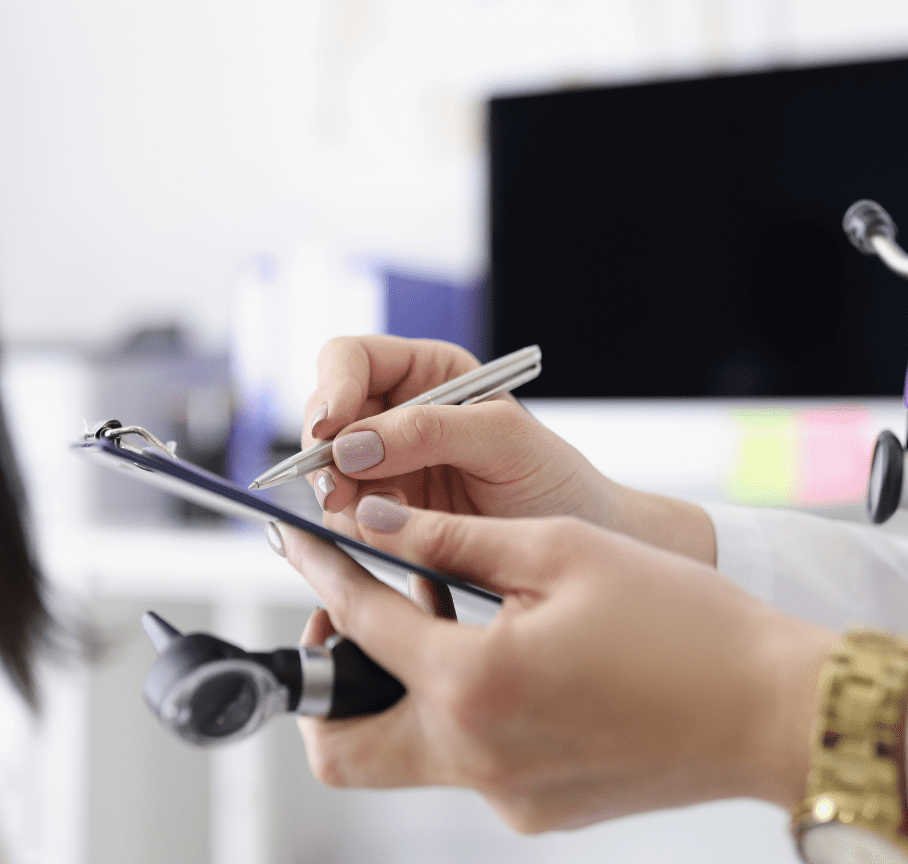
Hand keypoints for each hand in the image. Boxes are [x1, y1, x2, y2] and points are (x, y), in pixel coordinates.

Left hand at [281, 498, 833, 830]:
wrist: (774, 711)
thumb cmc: (684, 623)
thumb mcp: (561, 551)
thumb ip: (451, 540)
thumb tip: (372, 522)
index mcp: (473, 682)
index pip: (358, 623)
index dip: (318, 569)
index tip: (294, 537)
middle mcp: (475, 756)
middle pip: (339, 743)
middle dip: (325, 677)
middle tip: (356, 611)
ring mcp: (505, 796)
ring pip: (399, 757)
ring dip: (396, 693)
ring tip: (443, 619)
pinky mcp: (537, 811)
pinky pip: (467, 765)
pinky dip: (462, 713)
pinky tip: (511, 659)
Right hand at [303, 336, 715, 562]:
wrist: (581, 548)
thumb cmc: (557, 481)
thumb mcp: (504, 441)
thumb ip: (429, 432)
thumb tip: (353, 444)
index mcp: (428, 374)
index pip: (351, 360)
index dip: (332, 389)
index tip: (329, 428)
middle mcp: (399, 416)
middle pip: (326, 417)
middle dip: (326, 453)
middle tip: (340, 489)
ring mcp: (388, 469)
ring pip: (327, 474)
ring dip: (340, 498)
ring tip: (375, 521)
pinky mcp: (388, 519)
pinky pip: (346, 519)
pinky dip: (354, 531)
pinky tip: (382, 542)